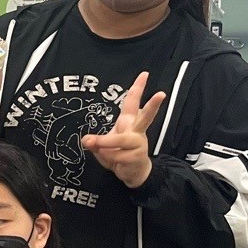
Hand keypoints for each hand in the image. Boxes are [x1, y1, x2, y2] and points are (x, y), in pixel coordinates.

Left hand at [81, 72, 164, 188]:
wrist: (132, 173)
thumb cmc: (119, 154)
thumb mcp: (102, 146)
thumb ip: (94, 142)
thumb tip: (87, 140)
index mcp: (128, 122)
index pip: (132, 102)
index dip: (137, 88)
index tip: (144, 74)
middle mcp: (136, 130)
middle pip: (145, 117)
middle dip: (152, 106)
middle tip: (161, 94)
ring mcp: (139, 143)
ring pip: (120, 140)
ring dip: (105, 144)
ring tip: (97, 145)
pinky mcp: (138, 156)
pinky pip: (116, 155)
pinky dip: (109, 158)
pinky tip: (115, 161)